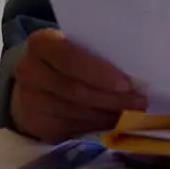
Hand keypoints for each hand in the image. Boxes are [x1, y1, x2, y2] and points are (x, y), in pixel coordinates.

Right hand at [10, 28, 146, 142]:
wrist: (34, 80)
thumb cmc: (66, 57)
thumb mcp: (76, 45)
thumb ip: (97, 53)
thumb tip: (134, 73)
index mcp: (41, 43)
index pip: (71, 59)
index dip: (100, 74)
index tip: (127, 84)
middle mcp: (29, 71)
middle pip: (76, 90)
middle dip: (112, 98)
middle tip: (139, 102)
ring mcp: (29, 100)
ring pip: (76, 112)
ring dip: (108, 114)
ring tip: (132, 113)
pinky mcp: (35, 123)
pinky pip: (71, 127)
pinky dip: (96, 125)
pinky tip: (113, 121)